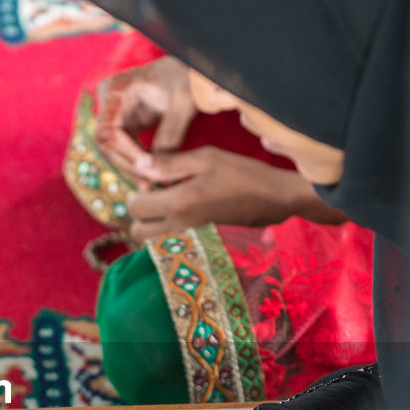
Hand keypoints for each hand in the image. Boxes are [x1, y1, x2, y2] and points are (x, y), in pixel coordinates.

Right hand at [95, 56, 195, 178]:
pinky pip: (124, 151)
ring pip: (113, 151)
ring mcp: (114, 114)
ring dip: (132, 169)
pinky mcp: (124, 126)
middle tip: (151, 183)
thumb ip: (170, 135)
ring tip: (153, 184)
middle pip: (107, 144)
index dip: (124, 151)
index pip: (107, 130)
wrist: (187, 72)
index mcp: (116, 89)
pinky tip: (152, 178)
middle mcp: (108, 102)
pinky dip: (138, 165)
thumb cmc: (185, 79)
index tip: (147, 165)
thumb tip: (157, 170)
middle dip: (129, 164)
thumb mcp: (182, 104)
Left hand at [126, 147, 345, 241]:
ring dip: (153, 230)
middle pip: (137, 233)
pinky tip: (184, 221)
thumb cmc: (242, 174)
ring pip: (151, 245)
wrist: (274, 200)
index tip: (153, 184)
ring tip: (172, 212)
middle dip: (141, 217)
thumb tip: (139, 163)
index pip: (134, 207)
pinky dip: (167, 239)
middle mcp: (180, 228)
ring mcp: (190, 243)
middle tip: (159, 200)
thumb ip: (169, 163)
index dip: (138, 194)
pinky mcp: (200, 250)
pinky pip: (170, 250)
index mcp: (179, 202)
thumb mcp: (206, 159)